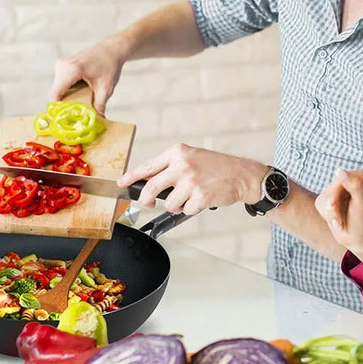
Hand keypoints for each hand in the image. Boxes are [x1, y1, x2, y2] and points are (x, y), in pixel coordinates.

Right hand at [49, 37, 125, 114]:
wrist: (111, 49)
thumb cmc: (109, 66)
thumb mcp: (106, 88)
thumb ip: (100, 105)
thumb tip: (98, 120)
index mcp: (71, 70)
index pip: (55, 95)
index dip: (59, 109)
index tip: (67, 118)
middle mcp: (62, 65)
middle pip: (55, 93)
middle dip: (64, 104)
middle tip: (77, 114)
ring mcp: (60, 64)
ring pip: (57, 89)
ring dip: (66, 97)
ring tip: (80, 103)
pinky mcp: (62, 65)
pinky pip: (59, 83)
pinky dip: (67, 90)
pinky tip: (79, 94)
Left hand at [117, 143, 267, 214]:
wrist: (241, 174)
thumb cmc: (217, 166)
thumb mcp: (191, 157)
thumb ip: (170, 167)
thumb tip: (148, 181)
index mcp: (178, 153)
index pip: (148, 166)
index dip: (131, 177)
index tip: (121, 183)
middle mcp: (182, 165)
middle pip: (151, 188)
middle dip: (147, 199)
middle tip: (149, 202)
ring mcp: (191, 182)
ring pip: (169, 204)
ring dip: (178, 205)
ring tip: (191, 196)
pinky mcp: (200, 197)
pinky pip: (185, 210)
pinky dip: (192, 209)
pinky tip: (202, 199)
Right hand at [315, 168, 362, 259]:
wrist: (357, 238)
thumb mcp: (361, 203)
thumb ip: (353, 185)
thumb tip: (339, 171)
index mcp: (360, 176)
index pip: (342, 178)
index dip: (340, 193)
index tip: (349, 205)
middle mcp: (348, 179)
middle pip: (331, 189)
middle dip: (334, 206)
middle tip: (339, 220)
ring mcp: (336, 189)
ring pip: (324, 197)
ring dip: (330, 214)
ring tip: (340, 222)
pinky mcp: (327, 198)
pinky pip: (319, 203)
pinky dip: (326, 215)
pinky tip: (336, 221)